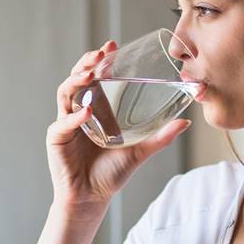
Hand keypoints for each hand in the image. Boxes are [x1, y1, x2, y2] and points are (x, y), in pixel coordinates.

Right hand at [46, 40, 191, 212]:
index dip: (100, 60)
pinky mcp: (57, 139)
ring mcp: (66, 123)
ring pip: (65, 93)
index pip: (94, 76)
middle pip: (76, 78)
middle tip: (99, 55)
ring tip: (90, 75)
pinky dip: (75, 117)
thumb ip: (161, 137)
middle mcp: (78, 111)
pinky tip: (88, 112)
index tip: (112, 46)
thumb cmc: (111, 174)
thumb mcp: (140, 151)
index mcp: (96, 109)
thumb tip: (186, 122)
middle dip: (86, 63)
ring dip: (76, 81)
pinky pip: (63, 123)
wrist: (92, 198)